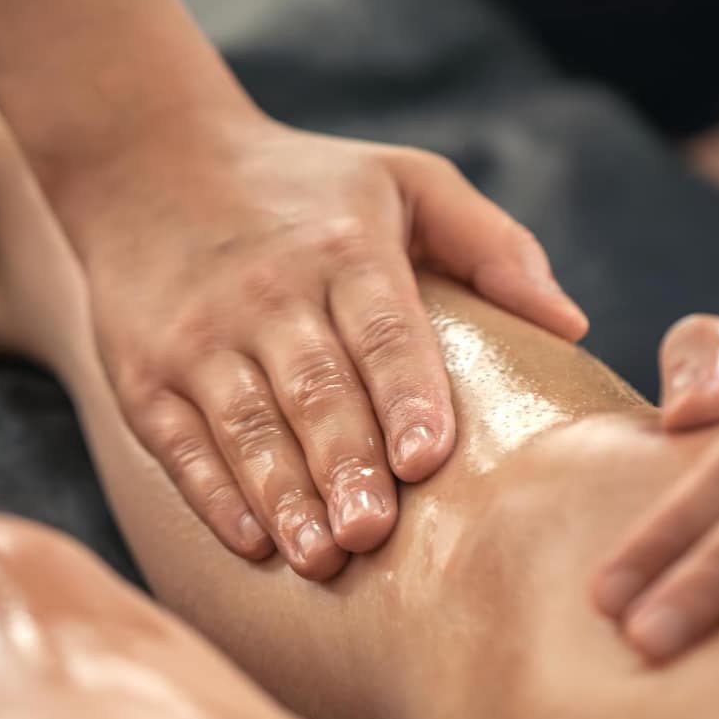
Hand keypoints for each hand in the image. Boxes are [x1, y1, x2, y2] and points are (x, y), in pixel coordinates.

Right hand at [69, 112, 587, 579]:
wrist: (151, 162)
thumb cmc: (306, 187)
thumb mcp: (404, 180)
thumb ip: (491, 244)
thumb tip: (572, 326)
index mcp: (345, 249)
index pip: (383, 330)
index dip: (406, 394)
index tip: (428, 458)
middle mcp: (269, 294)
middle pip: (315, 391)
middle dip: (344, 465)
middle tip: (373, 533)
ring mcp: (200, 337)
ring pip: (248, 427)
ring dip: (283, 495)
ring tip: (320, 557)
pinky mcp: (147, 374)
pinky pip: (182, 443)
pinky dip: (214, 495)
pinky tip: (252, 541)